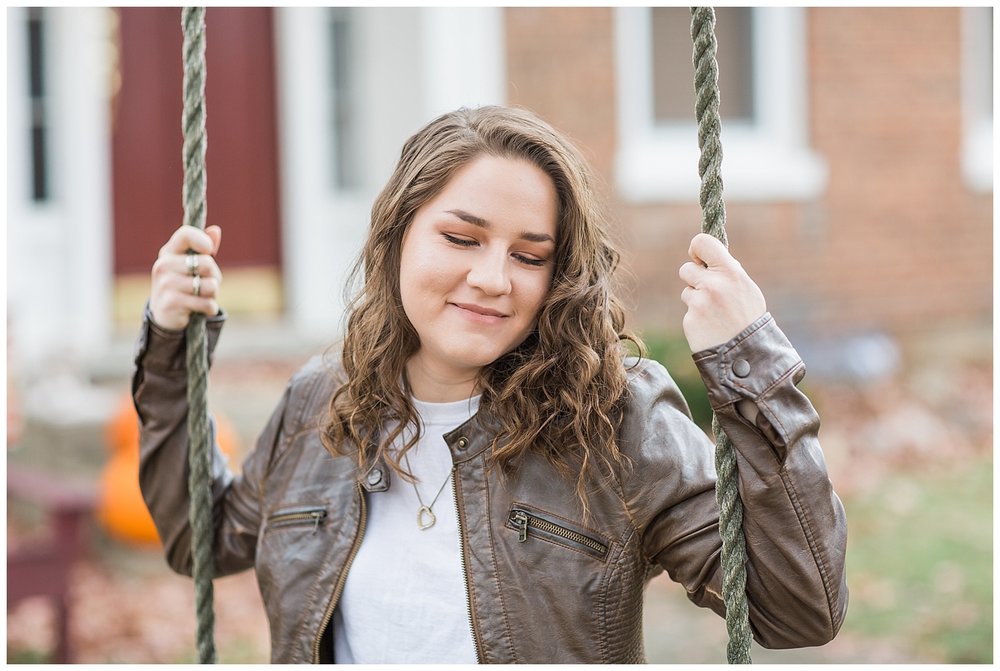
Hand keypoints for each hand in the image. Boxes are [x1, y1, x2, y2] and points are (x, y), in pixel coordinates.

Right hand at [149, 225, 222, 329]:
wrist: (166, 315)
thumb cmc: (184, 285)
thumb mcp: (192, 266)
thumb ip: (205, 249)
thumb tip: (216, 230)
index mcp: (169, 252)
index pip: (185, 235)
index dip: (203, 240)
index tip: (208, 250)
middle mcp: (163, 265)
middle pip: (207, 263)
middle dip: (214, 276)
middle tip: (204, 284)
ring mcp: (166, 284)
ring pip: (210, 285)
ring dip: (212, 294)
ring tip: (200, 296)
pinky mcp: (172, 302)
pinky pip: (206, 303)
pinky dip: (209, 308)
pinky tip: (200, 309)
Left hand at [678, 233, 765, 351]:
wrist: (748, 354)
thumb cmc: (748, 318)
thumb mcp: (746, 288)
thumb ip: (727, 272)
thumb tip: (707, 257)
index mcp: (730, 272)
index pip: (701, 242)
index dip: (696, 249)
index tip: (698, 258)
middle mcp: (713, 285)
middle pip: (686, 269)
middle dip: (694, 279)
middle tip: (710, 291)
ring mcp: (699, 303)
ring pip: (686, 291)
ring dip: (696, 300)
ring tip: (715, 313)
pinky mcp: (690, 320)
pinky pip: (688, 311)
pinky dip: (696, 317)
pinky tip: (711, 326)